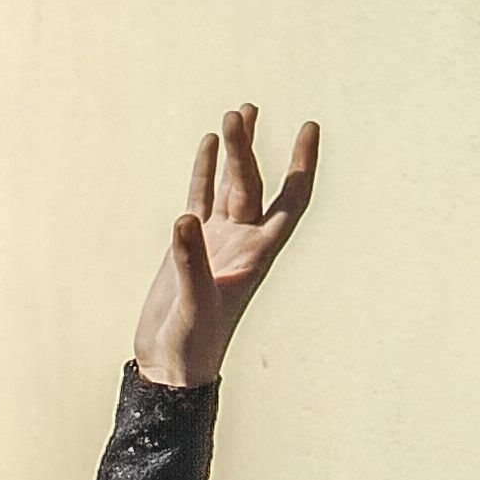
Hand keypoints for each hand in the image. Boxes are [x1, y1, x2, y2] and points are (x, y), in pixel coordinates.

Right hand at [132, 107, 319, 390]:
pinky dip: (205, 170)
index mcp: (257, 255)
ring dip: (235, 150)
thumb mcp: (193, 304)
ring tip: (240, 111)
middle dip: (248, 148)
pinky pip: (202, 197)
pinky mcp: (190, 245)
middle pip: (252, 184)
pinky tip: (208, 142)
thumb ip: (191, 262)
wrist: (170, 367)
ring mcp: (217, 241)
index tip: (309, 126)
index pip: (291, 201)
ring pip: (231, 185)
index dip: (303, 165)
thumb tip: (184, 218)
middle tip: (240, 111)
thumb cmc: (192, 346)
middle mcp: (242, 243)